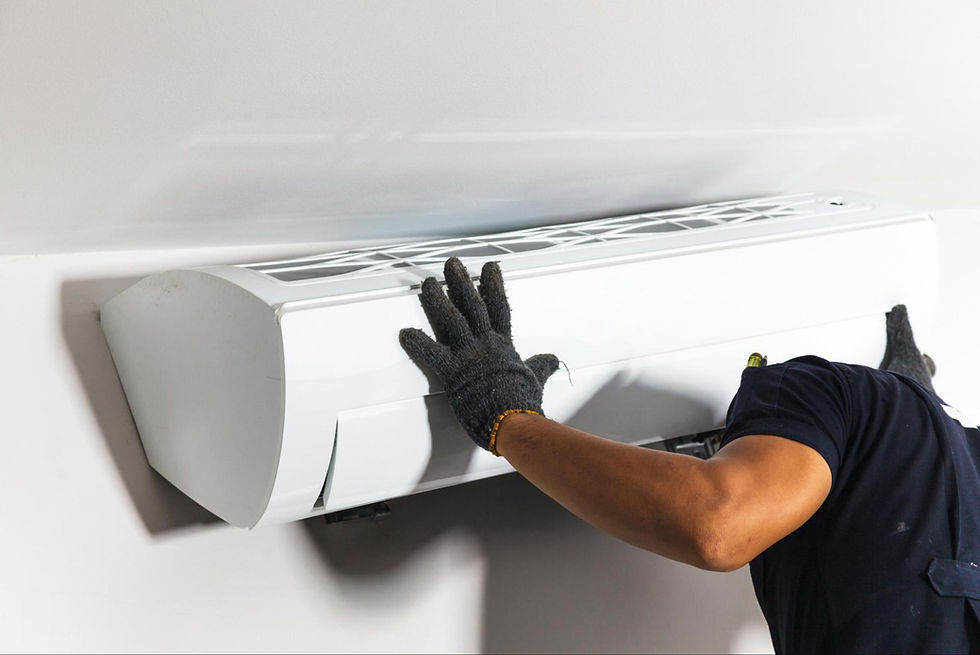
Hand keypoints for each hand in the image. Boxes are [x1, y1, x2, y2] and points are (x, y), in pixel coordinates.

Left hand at [399, 257, 558, 453]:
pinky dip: (417, 344)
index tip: (489, 267)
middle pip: (472, 305)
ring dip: (438, 300)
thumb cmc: (523, 402)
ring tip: (428, 283)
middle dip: (461, 282)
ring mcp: (468, 356)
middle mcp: (485, 344)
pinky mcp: (452, 373)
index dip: (494, 285)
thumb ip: (540, 366)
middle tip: (451, 265)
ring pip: (451, 320)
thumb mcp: (535, 378)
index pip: (499, 307)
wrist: (513, 419)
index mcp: (503, 345)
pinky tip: (405, 332)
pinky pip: (431, 354)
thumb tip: (551, 360)